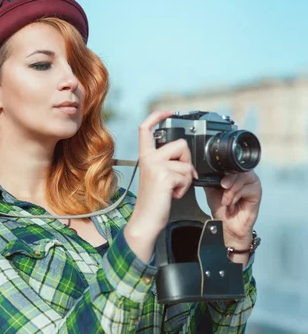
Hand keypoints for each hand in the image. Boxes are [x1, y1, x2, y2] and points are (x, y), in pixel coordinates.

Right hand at [126, 110, 197, 244]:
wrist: (146, 220)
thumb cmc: (154, 201)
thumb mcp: (158, 176)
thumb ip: (168, 163)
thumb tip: (188, 163)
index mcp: (145, 156)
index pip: (146, 128)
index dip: (157, 115)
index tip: (169, 113)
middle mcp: (148, 158)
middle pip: (180, 144)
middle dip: (187, 162)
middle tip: (178, 178)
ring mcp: (155, 166)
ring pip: (186, 163)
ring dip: (186, 179)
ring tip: (173, 189)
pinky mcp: (164, 176)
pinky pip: (186, 176)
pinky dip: (184, 188)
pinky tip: (172, 195)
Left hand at [204, 171, 261, 248]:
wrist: (227, 225)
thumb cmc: (221, 208)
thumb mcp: (211, 190)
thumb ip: (211, 178)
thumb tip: (206, 170)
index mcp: (234, 174)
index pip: (231, 164)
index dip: (224, 169)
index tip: (218, 180)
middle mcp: (245, 176)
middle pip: (237, 169)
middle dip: (227, 180)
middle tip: (222, 188)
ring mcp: (252, 183)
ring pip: (241, 178)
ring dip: (230, 191)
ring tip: (226, 202)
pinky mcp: (257, 191)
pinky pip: (246, 188)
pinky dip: (236, 197)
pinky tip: (233, 205)